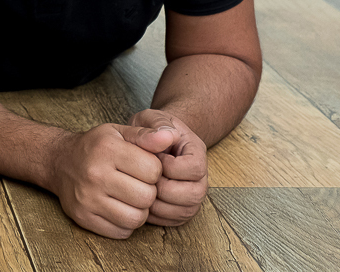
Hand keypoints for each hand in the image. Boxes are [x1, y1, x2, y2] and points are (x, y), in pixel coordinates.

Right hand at [48, 123, 175, 238]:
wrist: (59, 162)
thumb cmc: (95, 147)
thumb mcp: (118, 132)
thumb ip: (146, 135)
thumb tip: (170, 137)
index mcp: (107, 149)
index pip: (153, 171)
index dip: (154, 170)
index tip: (143, 167)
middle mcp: (95, 174)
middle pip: (146, 197)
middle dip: (148, 192)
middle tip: (137, 184)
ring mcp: (87, 198)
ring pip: (136, 218)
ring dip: (139, 210)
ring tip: (130, 198)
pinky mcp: (83, 217)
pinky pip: (121, 232)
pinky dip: (125, 224)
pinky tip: (118, 208)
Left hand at [130, 109, 208, 225]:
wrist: (151, 143)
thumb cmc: (151, 130)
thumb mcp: (151, 118)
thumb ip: (157, 123)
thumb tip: (166, 135)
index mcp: (197, 154)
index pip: (193, 169)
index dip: (169, 166)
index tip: (153, 157)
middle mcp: (200, 179)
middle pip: (192, 195)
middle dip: (162, 188)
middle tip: (143, 177)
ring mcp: (192, 197)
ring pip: (182, 212)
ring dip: (156, 203)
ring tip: (140, 187)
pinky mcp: (181, 210)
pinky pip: (171, 221)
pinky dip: (153, 214)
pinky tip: (139, 199)